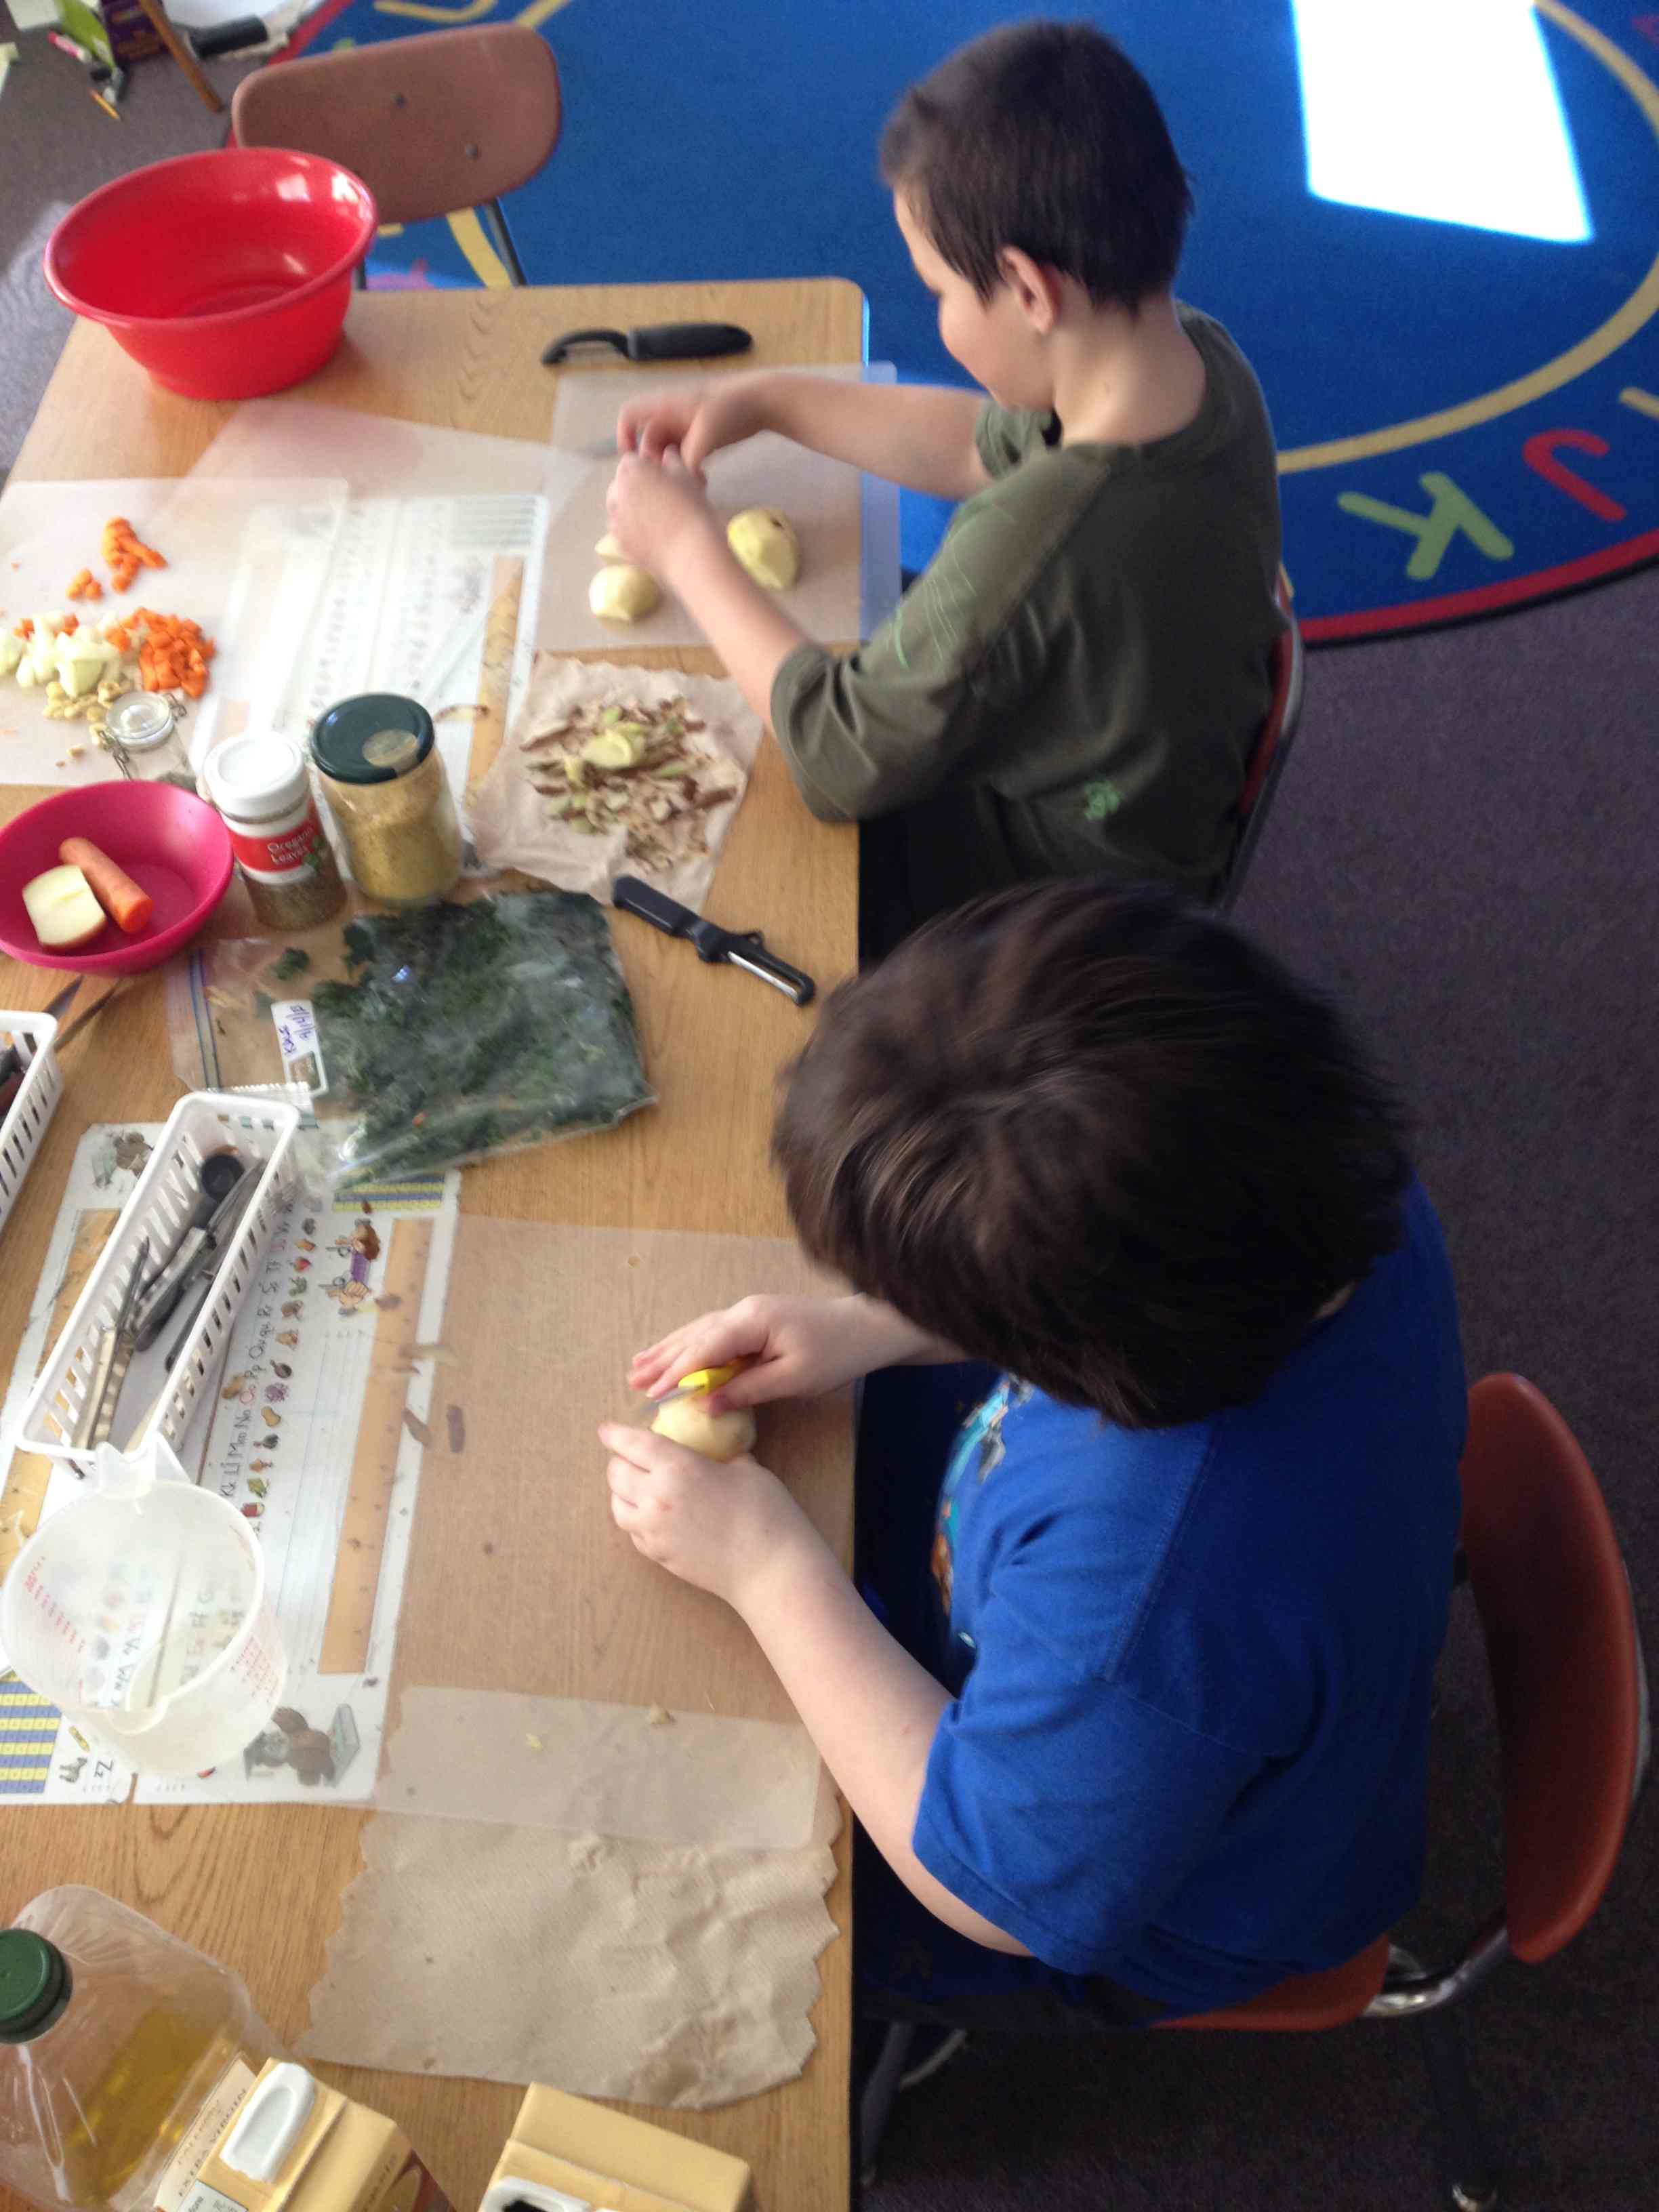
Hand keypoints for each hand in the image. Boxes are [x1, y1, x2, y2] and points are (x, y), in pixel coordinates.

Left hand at [600, 1421, 819, 1608]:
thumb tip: (713, 1452)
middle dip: (619, 1461)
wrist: (769, 1568)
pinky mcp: (658, 1555)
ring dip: (622, 1492)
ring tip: (637, 1487)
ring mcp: (653, 1531)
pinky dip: (634, 1518)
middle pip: (617, 1474)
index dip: (615, 1434)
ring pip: (617, 1506)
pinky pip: (633, 1531)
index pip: (632, 1444)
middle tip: (629, 1457)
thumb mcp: (746, 1468)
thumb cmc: (765, 1511)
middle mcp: (656, 1497)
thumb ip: (720, 1456)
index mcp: (677, 1467)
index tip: (606, 1430)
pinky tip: (651, 1515)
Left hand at [604, 451, 722, 583]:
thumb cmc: (691, 507)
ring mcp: (614, 520)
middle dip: (633, 488)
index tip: (660, 478)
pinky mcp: (619, 543)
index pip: (631, 461)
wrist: (690, 551)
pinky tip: (650, 537)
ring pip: (618, 509)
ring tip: (653, 519)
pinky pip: (622, 531)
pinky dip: (631, 531)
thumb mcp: (686, 475)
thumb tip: (666, 455)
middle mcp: (616, 493)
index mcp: (630, 470)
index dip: (645, 468)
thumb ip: (671, 460)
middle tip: (657, 499)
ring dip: (630, 509)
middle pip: (620, 485)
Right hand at [616, 375, 772, 474]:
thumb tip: (677, 482)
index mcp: (665, 405)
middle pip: (648, 441)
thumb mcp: (708, 432)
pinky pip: (683, 457)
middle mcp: (671, 415)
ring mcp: (685, 427)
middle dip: (654, 463)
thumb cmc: (732, 408)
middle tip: (668, 483)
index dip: (624, 436)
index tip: (632, 462)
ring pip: (666, 453)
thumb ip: (689, 457)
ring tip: (688, 485)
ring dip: (672, 470)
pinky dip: (687, 470)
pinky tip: (702, 481)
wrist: (762, 402)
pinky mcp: (699, 438)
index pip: (630, 415)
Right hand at [630, 1294, 914, 1411]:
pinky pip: (715, 1333)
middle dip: (663, 1359)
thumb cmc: (836, 1354)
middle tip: (632, 1381)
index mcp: (752, 1321)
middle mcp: (745, 1311)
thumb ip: (746, 1390)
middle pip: (695, 1335)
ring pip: (701, 1332)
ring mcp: (750, 1313)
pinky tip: (677, 1353)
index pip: (704, 1348)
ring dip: (671, 1350)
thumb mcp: (792, 1378)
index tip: (651, 1393)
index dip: (676, 1371)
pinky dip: (692, 1346)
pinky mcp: (756, 1321)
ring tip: (639, 1366)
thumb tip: (705, 1405)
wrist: (868, 1328)